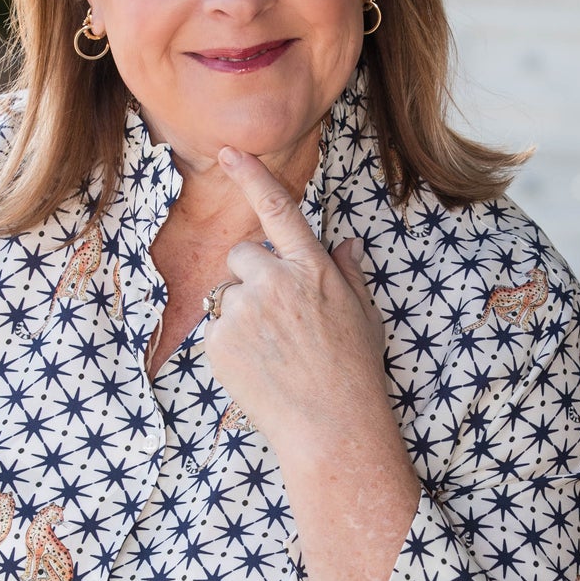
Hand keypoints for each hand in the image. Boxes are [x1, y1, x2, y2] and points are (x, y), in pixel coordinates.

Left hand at [201, 146, 392, 456]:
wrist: (331, 428)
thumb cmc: (354, 374)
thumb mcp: (363, 317)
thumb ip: (348, 276)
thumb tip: (346, 245)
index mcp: (314, 269)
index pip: (279, 209)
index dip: (252, 176)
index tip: (229, 152)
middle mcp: (277, 281)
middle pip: (243, 255)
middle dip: (252, 278)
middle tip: (276, 319)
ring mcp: (245, 310)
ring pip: (227, 295)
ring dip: (241, 315)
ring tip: (272, 353)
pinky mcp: (220, 341)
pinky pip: (216, 330)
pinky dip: (230, 347)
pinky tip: (258, 369)